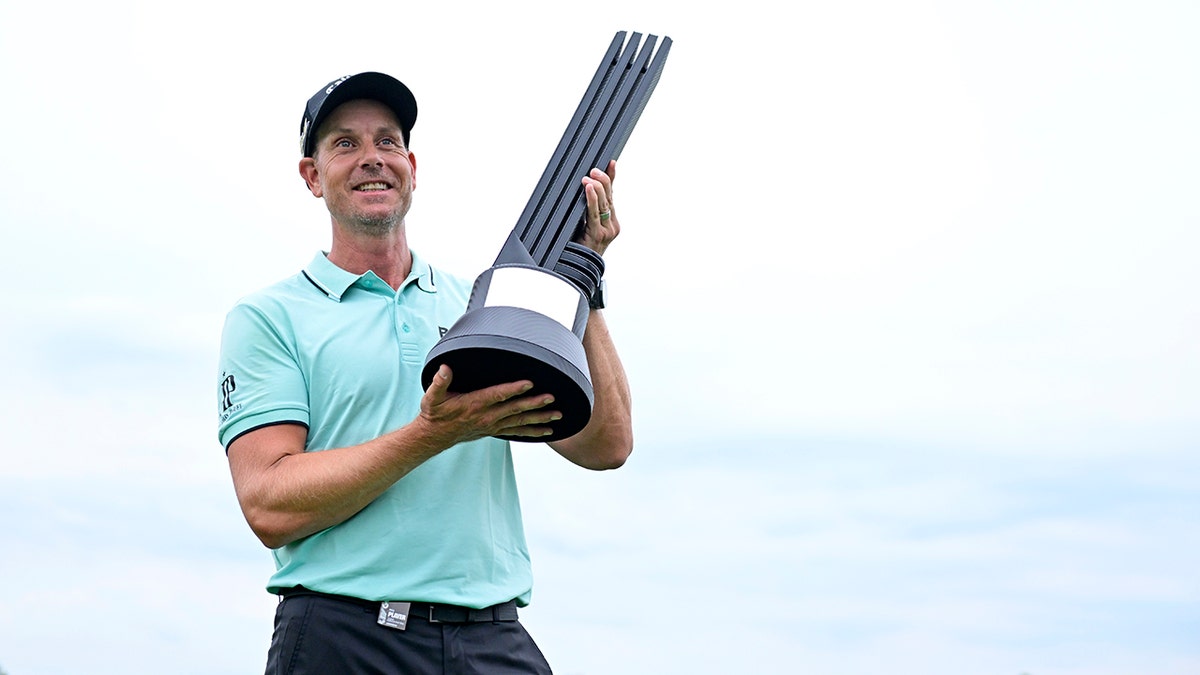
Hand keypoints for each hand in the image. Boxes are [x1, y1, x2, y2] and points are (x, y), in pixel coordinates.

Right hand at [418, 365, 561, 444]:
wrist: (434, 436)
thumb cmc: (435, 414)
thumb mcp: (432, 397)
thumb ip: (439, 382)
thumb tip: (445, 368)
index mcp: (475, 405)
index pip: (498, 395)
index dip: (514, 389)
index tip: (529, 383)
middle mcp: (487, 417)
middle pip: (515, 409)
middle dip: (535, 403)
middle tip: (552, 398)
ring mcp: (493, 425)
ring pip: (520, 421)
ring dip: (540, 418)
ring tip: (558, 415)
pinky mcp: (495, 431)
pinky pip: (518, 432)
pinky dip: (533, 431)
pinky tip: (547, 430)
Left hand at [576, 160, 619, 254]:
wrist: (579, 268)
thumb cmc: (580, 248)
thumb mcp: (585, 225)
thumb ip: (587, 210)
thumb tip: (581, 191)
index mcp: (611, 222)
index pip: (612, 195)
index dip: (612, 178)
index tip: (611, 163)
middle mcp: (612, 225)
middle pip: (609, 197)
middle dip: (603, 180)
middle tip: (595, 169)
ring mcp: (607, 230)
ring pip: (604, 204)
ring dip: (597, 187)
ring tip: (590, 176)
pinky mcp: (599, 234)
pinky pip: (594, 213)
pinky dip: (591, 199)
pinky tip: (588, 189)